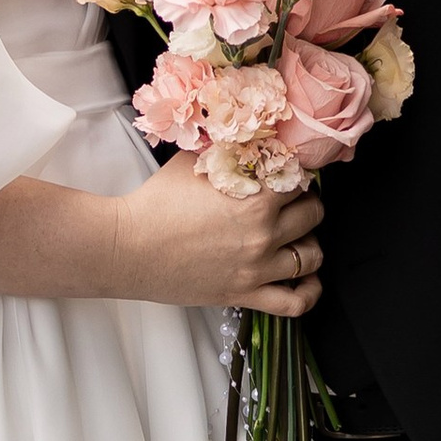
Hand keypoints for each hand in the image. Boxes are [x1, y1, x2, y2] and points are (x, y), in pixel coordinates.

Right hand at [110, 152, 322, 314]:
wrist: (128, 248)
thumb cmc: (155, 204)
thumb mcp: (194, 162)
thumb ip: (228, 151)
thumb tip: (248, 138)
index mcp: (255, 199)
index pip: (300, 180)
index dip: (297, 173)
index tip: (289, 174)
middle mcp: (263, 235)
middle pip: (313, 215)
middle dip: (306, 204)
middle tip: (293, 202)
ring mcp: (257, 268)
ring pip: (311, 256)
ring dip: (310, 242)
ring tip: (297, 236)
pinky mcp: (245, 294)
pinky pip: (295, 302)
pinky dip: (309, 292)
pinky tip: (307, 279)